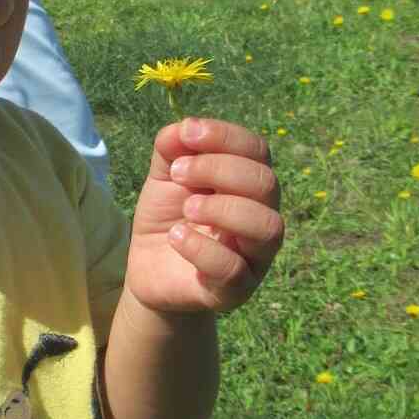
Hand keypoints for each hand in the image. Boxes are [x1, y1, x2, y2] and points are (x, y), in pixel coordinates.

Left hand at [125, 116, 282, 314]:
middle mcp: (261, 215)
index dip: (225, 136)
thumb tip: (183, 128)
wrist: (150, 268)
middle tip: (177, 174)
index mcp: (248, 181)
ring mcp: (254, 255)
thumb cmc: (168, 214)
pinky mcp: (236, 290)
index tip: (187, 134)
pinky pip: (235, 270)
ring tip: (187, 207)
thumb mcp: (164, 174)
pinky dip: (202, 247)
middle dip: (218, 169)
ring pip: (267, 226)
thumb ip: (172, 148)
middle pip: (266, 183)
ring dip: (222, 208)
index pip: (257, 149)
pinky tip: (176, 236)